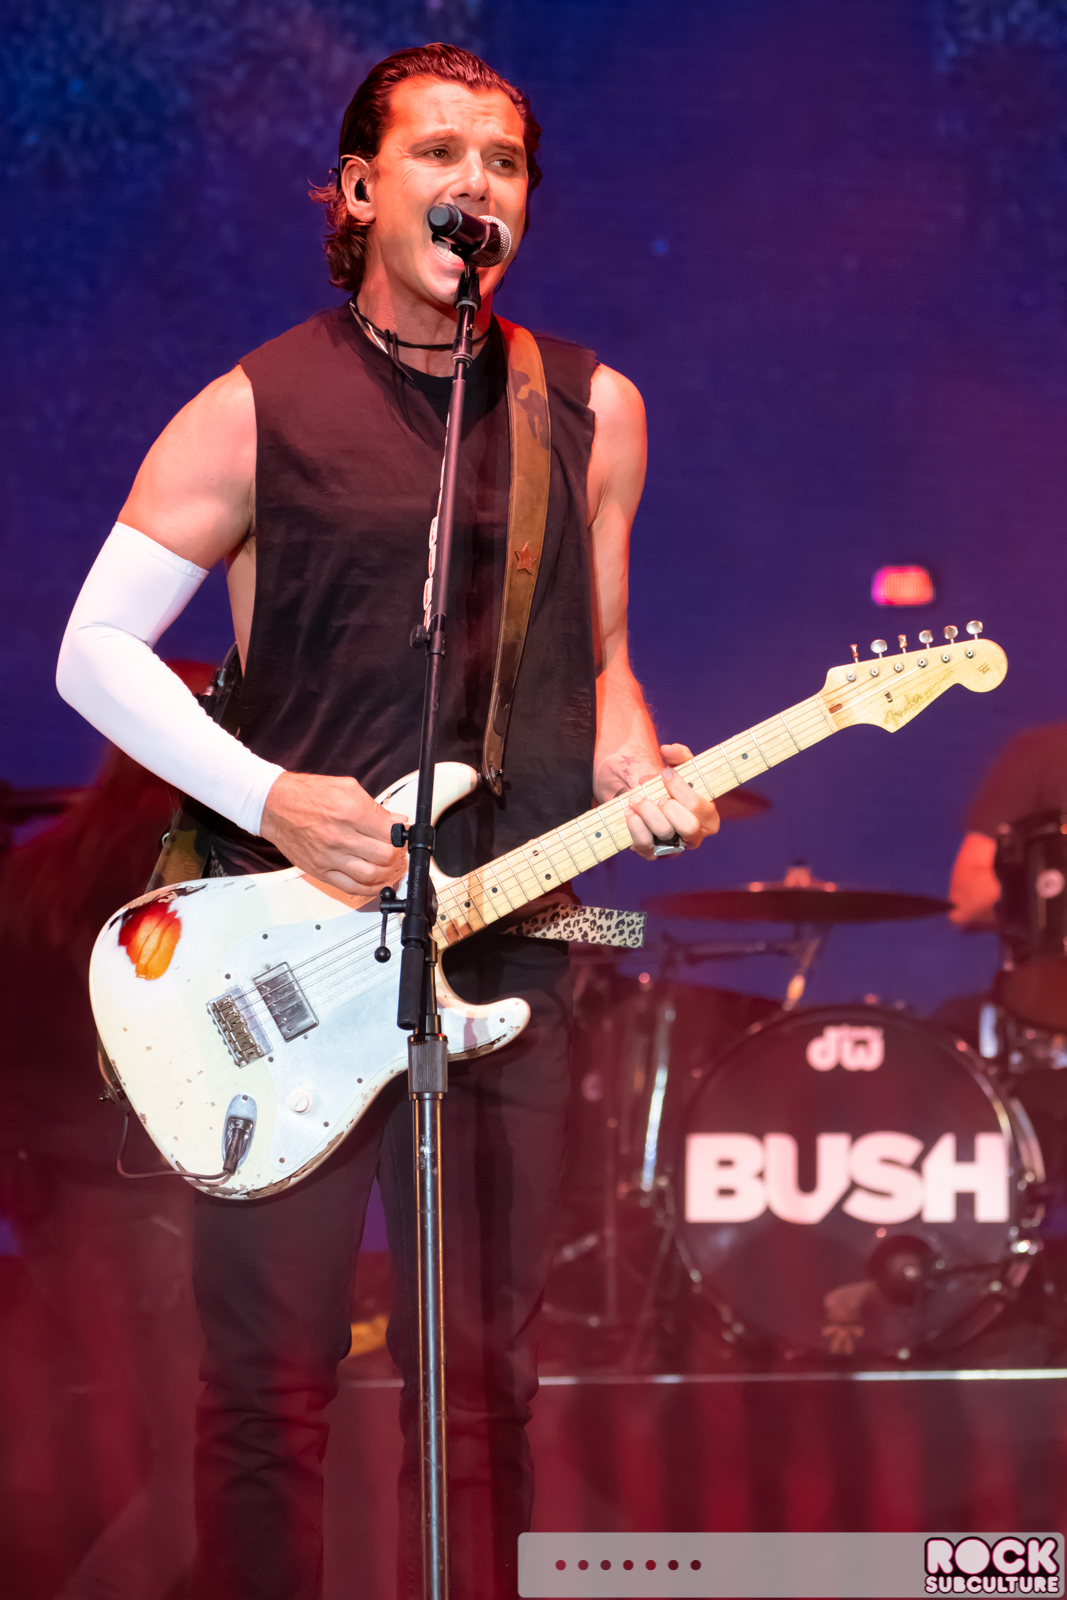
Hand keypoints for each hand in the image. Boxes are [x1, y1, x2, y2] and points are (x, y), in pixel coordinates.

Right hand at [260, 771, 407, 895]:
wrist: (273, 805)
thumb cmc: (307, 794)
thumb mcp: (347, 788)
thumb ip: (376, 807)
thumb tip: (397, 821)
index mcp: (350, 812)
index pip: (390, 833)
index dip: (401, 836)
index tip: (401, 836)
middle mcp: (339, 836)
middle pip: (384, 856)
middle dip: (396, 854)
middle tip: (396, 850)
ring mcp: (329, 856)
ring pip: (370, 876)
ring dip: (385, 873)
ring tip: (387, 866)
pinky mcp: (320, 871)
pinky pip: (350, 888)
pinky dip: (369, 889)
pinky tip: (376, 882)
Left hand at [625, 743, 719, 860]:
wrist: (645, 801)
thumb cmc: (669, 787)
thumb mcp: (680, 769)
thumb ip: (680, 755)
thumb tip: (668, 749)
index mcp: (709, 819)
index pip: (700, 808)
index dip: (681, 789)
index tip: (665, 773)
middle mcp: (694, 838)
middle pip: (688, 826)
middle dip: (669, 806)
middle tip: (657, 795)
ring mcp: (673, 848)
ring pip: (664, 833)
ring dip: (647, 811)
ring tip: (636, 798)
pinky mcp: (652, 854)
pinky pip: (644, 844)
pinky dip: (635, 824)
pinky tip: (629, 811)